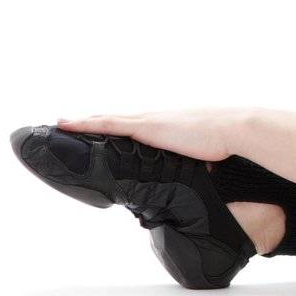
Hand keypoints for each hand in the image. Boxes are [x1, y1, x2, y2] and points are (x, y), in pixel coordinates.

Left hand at [55, 107, 248, 161]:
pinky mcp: (144, 126)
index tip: (99, 131)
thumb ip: (200, 165)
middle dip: (92, 122)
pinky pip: (106, 124)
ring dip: (82, 122)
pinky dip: (84, 123)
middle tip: (67, 125)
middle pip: (115, 120)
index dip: (115, 127)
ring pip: (106, 120)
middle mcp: (154, 119)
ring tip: (60, 124)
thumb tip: (207, 176)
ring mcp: (148, 121)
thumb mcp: (208, 156)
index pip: (134, 126)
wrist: (234, 130)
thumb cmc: (226, 143)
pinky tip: (65, 124)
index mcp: (167, 127)